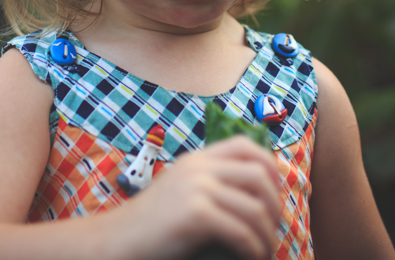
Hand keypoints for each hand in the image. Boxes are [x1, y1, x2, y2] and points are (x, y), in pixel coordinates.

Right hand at [111, 135, 281, 259]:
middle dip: (276, 205)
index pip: (245, 145)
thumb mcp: (181, 190)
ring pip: (255, 209)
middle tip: (275, 229)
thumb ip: (209, 183)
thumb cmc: (151, 225)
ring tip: (266, 251)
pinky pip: (242, 232)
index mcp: (196, 159)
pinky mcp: (196, 214)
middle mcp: (199, 168)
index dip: (270, 165)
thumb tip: (254, 194)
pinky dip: (254, 249)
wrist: (118, 240)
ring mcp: (197, 189)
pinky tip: (253, 257)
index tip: (276, 192)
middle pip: (259, 176)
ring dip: (268, 235)